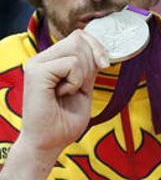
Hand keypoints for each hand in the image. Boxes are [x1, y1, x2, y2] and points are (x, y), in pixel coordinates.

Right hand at [0, 30, 107, 179]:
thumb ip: (88, 67)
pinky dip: (76, 81)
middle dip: (92, 62)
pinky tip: (62, 94)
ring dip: (83, 73)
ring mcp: (36, 64)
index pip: (79, 36)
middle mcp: (40, 59)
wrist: (48, 143)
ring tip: (68, 91)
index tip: (105, 65)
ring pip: (76, 48)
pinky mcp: (36, 72)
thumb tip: (101, 49)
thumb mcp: (84, 87)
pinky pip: (71, 64)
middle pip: (79, 38)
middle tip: (80, 86)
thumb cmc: (64, 121)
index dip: (97, 47)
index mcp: (50, 61)